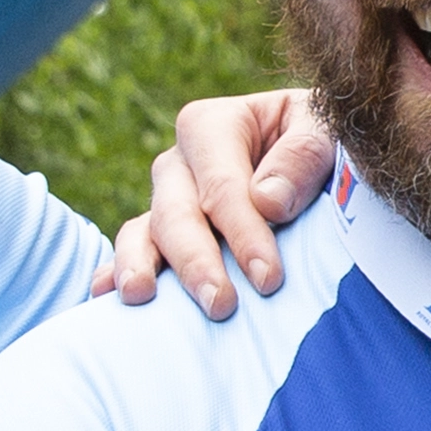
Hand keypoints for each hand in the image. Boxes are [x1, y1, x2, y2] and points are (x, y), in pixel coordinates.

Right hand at [111, 87, 337, 313]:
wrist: (314, 159)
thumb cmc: (322, 142)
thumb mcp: (325, 132)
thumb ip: (302, 155)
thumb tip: (266, 199)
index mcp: (214, 125)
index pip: (223, 185)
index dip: (244, 232)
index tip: (268, 278)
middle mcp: (179, 162)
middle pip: (177, 212)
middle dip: (197, 261)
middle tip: (221, 305)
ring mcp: (165, 199)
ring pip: (145, 231)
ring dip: (140, 265)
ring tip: (140, 296)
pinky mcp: (160, 233)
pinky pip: (131, 249)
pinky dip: (115, 270)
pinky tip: (104, 294)